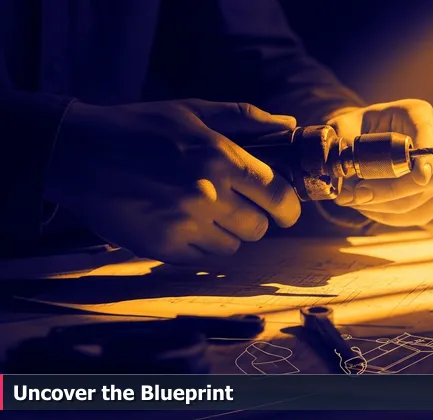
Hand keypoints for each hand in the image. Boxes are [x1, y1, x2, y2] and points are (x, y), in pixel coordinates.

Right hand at [45, 99, 300, 264]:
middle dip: (256, 218)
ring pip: (234, 246)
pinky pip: (204, 259)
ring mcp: (184, 224)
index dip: (288, 207)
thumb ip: (246, 119)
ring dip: (229, 233)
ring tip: (207, 213)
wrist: (78, 153)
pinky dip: (203, 246)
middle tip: (239, 206)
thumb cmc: (140, 127)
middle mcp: (208, 195)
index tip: (285, 209)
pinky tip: (186, 225)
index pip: (278, 196)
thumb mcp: (193, 112)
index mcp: (220, 158)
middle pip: (260, 227)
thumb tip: (289, 126)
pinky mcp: (162, 247)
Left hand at [326, 99, 432, 226]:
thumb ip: (344, 144)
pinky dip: (389, 216)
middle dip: (387, 192)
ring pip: (420, 200)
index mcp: (419, 114)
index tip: (419, 177)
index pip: (430, 137)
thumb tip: (346, 173)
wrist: (368, 139)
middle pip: (427, 178)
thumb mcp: (345, 126)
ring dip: (382, 206)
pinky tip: (369, 207)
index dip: (427, 159)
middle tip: (352, 195)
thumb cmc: (359, 129)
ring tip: (353, 199)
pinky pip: (418, 214)